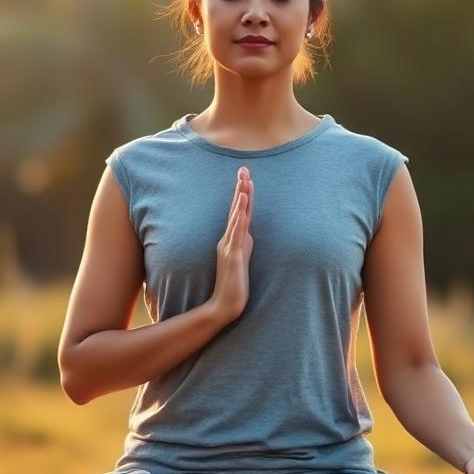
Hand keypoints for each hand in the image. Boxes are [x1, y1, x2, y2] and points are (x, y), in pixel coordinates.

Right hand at [210, 167, 253, 323]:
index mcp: (232, 239)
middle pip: (236, 209)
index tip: (246, 176)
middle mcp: (229, 239)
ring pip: (236, 217)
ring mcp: (230, 246)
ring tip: (244, 181)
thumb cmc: (234, 283)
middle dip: (241, 189)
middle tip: (243, 169)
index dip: (243, 194)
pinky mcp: (233, 254)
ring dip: (240, 198)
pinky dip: (240, 216)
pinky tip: (243, 205)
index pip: (239, 212)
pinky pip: (237, 232)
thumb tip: (248, 233)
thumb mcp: (241, 259)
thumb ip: (243, 244)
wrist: (225, 304)